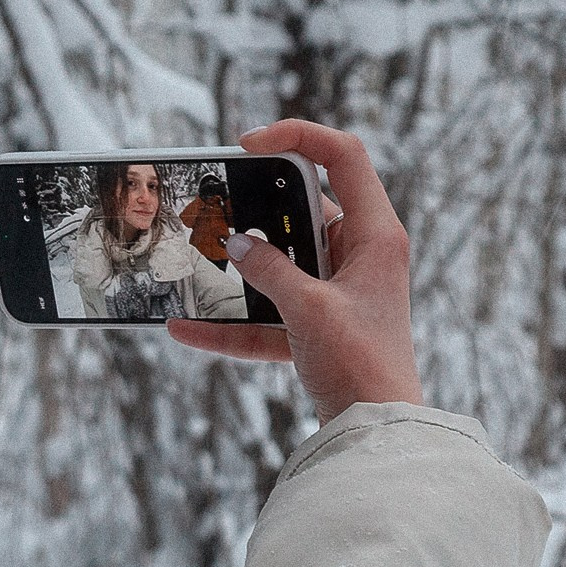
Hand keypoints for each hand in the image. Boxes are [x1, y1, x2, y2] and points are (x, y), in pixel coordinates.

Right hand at [170, 121, 422, 420]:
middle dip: (256, 208)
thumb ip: (270, 271)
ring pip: (282, 261)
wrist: (378, 430)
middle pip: (303, 208)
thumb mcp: (310, 310)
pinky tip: (187, 329)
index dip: (298, 136)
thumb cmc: (364, 366)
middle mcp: (361, 254)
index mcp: (375, 234)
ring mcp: (338, 289)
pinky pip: (269, 313)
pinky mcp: (319, 324)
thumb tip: (236, 243)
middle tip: (215, 204)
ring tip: (197, 259)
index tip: (249, 144)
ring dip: (241, 267)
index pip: (342, 156)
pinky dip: (233, 323)